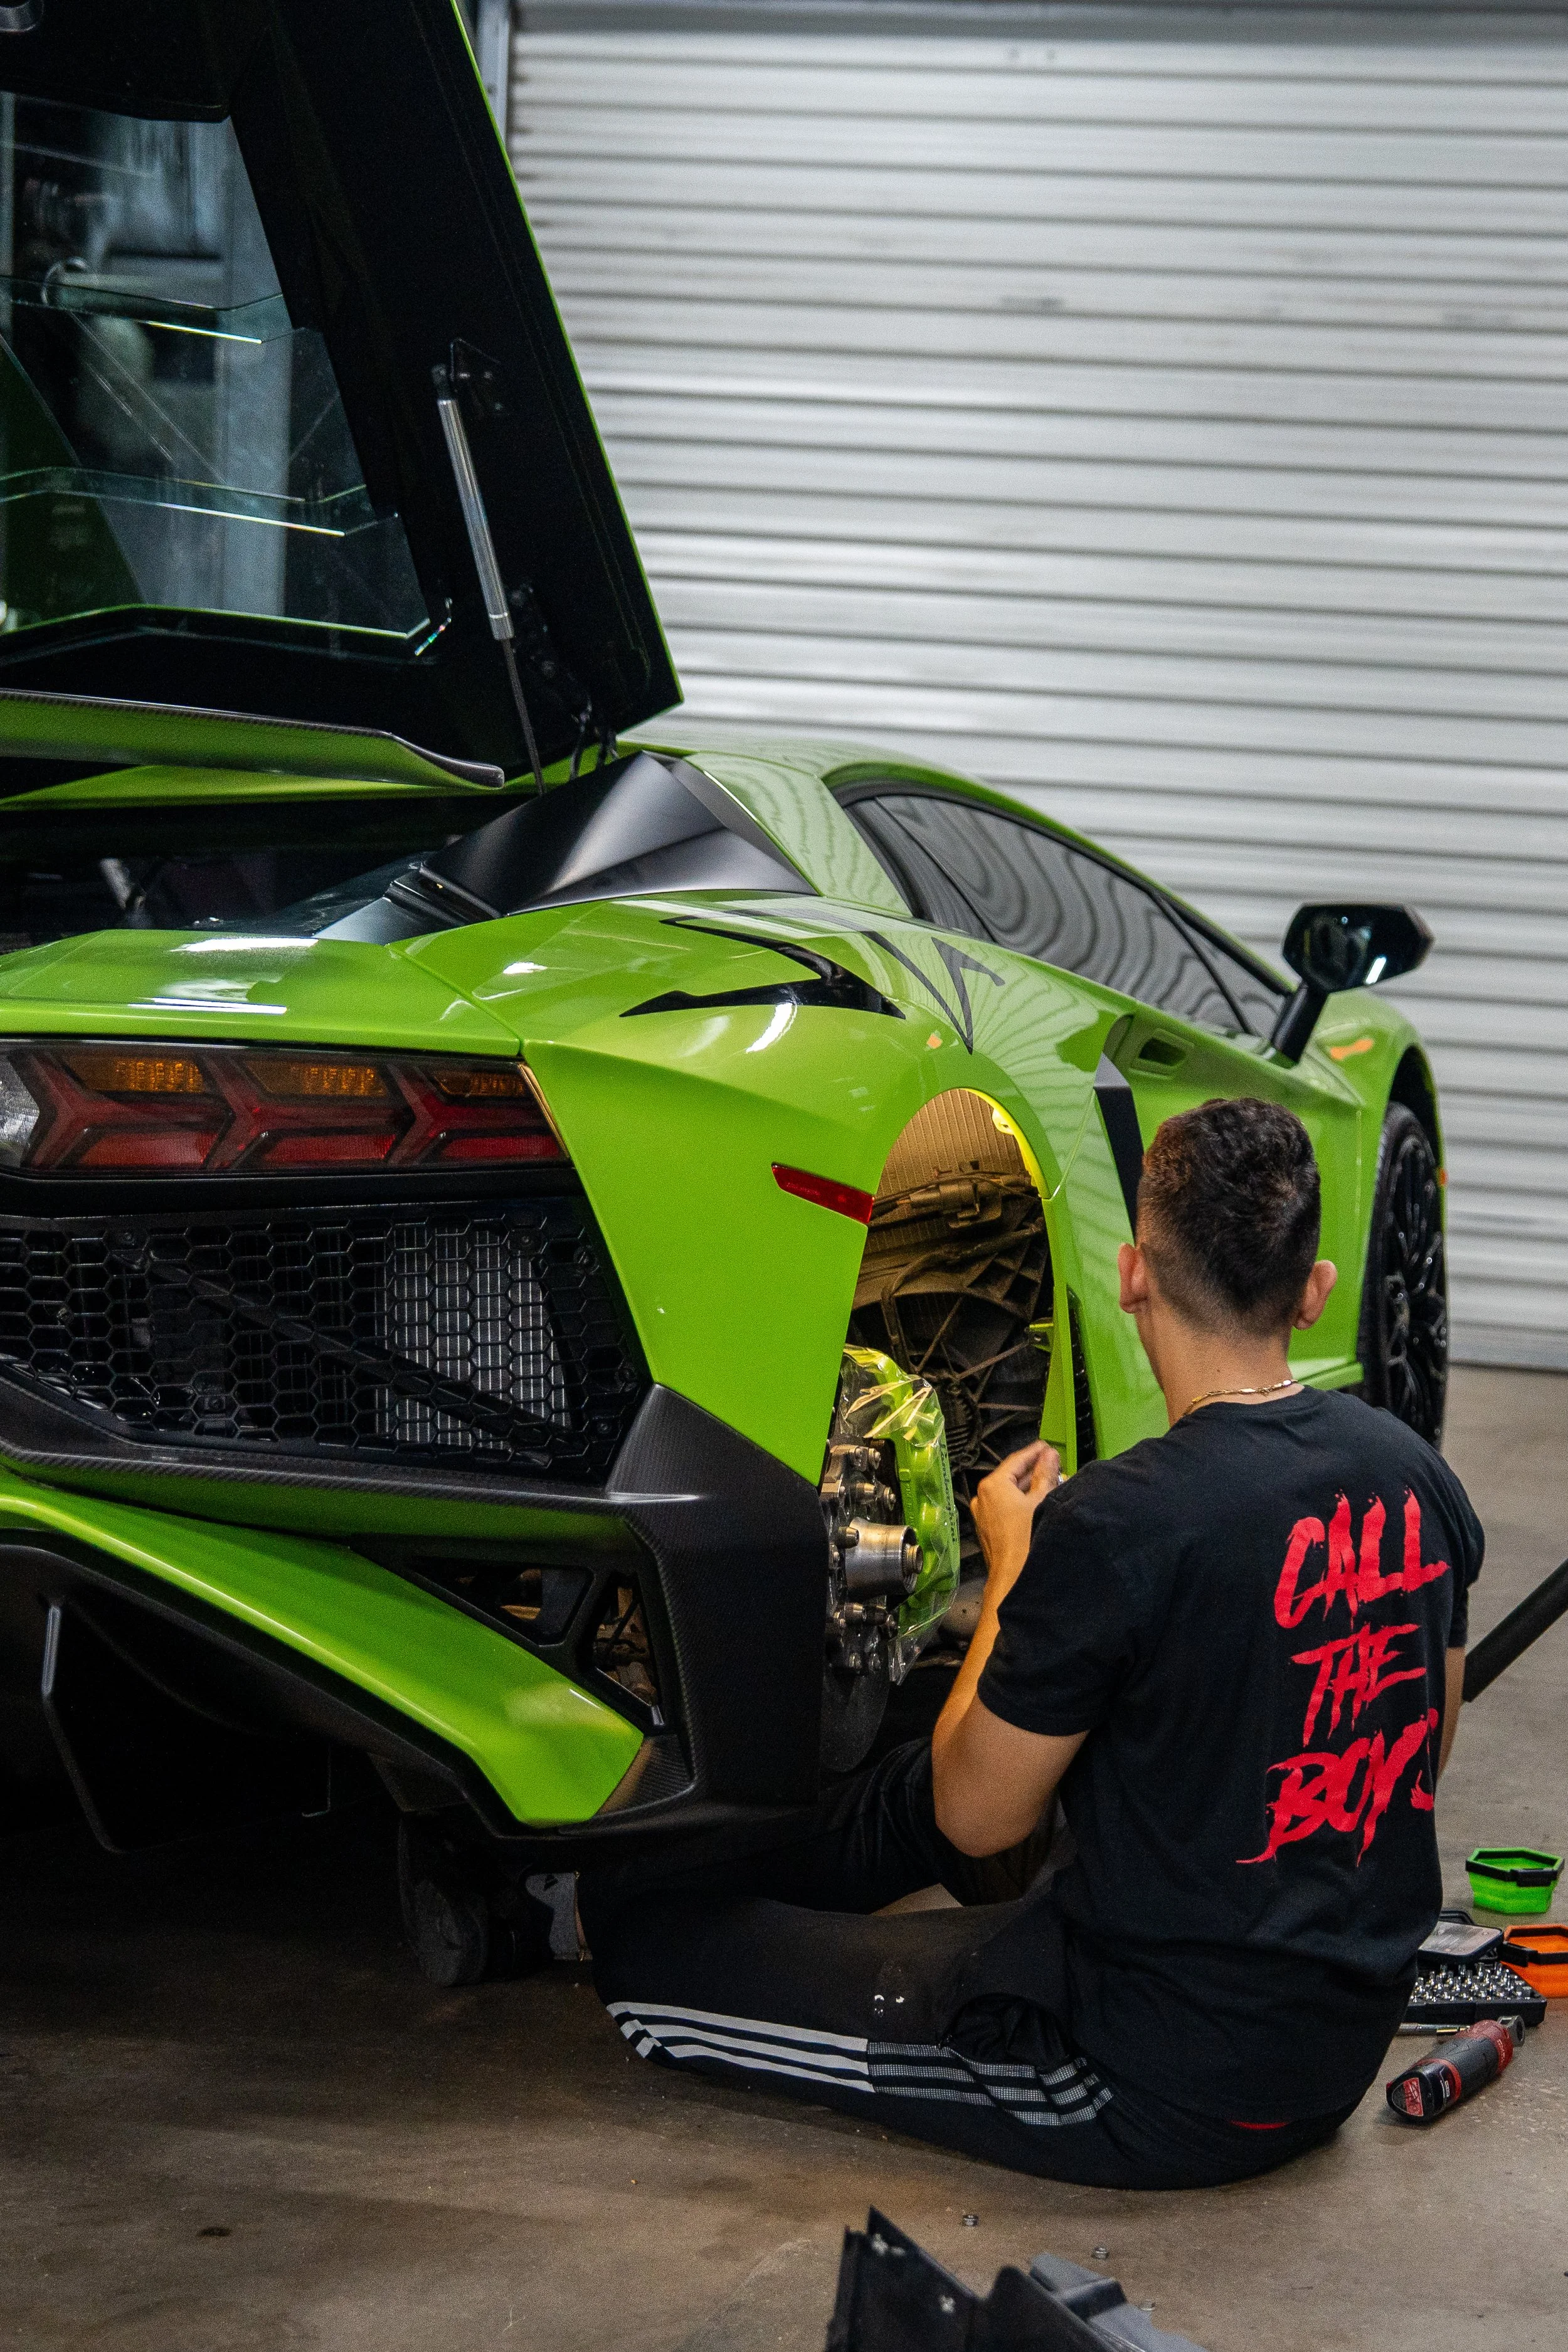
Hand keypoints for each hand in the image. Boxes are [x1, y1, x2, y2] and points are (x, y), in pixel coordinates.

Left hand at [970, 1441, 1060, 1594]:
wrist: (1015, 1577)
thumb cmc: (1025, 1542)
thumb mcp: (1042, 1501)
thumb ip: (1046, 1474)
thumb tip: (1049, 1457)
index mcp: (993, 1486)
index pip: (1016, 1460)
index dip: (1035, 1452)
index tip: (1046, 1446)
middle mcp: (983, 1498)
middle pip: (1012, 1476)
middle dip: (1034, 1470)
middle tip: (1053, 1464)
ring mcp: (985, 1515)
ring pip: (1010, 1493)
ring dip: (1030, 1487)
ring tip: (1052, 1483)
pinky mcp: (990, 1529)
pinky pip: (1006, 1508)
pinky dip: (1022, 1503)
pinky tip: (1039, 1504)